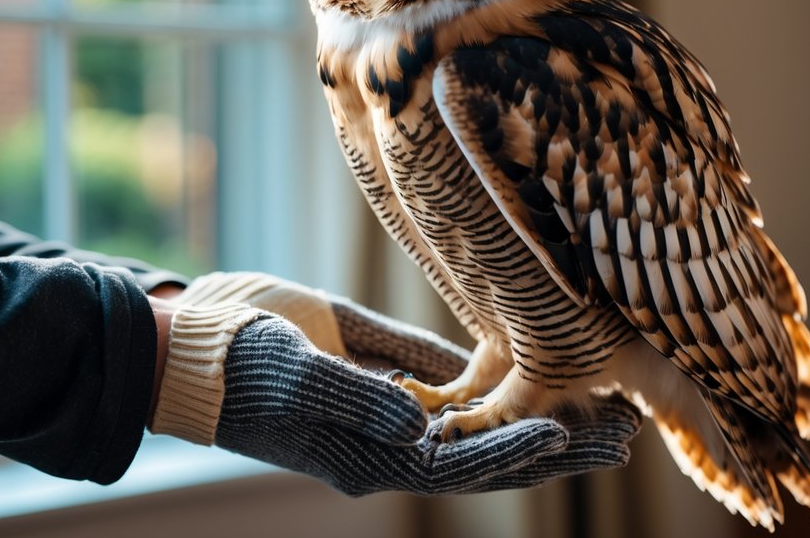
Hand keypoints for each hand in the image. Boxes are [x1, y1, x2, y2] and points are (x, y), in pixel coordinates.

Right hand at [147, 272, 641, 494]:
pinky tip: (527, 375)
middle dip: (549, 444)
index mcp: (364, 453)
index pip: (456, 463)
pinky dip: (488, 386)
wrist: (190, 345)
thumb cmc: (235, 363)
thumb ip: (356, 397)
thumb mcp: (294, 376)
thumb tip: (420, 421)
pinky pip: (440, 384)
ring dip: (533, 416)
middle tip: (619, 433)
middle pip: (482, 452)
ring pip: (474, 422)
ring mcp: (382, 408)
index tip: (566, 432)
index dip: (510, 449)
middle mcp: (382, 439)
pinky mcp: (374, 372)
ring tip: (596, 410)